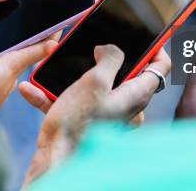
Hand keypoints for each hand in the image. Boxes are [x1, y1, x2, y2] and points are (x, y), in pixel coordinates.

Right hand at [0, 26, 57, 114]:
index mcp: (10, 68)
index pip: (36, 50)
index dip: (49, 38)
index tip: (64, 28)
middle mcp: (9, 77)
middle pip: (26, 54)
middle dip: (35, 40)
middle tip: (44, 25)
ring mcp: (0, 85)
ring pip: (10, 62)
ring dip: (15, 48)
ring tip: (18, 34)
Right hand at [21, 46, 169, 184]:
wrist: (56, 159)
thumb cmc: (77, 125)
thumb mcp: (95, 81)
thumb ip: (109, 58)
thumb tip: (109, 49)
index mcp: (136, 95)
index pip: (160, 66)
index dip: (156, 46)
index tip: (146, 35)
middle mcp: (128, 106)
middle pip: (129, 73)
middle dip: (107, 59)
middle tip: (93, 48)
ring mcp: (110, 114)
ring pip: (98, 85)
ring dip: (74, 77)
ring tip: (54, 69)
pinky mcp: (91, 121)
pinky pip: (77, 101)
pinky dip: (57, 95)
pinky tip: (34, 89)